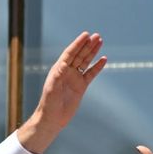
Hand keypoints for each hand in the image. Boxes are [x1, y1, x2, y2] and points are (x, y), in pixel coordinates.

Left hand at [16, 32, 105, 153]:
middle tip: (97, 35)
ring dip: (92, 52)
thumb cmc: (49, 103)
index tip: (86, 35)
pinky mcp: (81, 87)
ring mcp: (75, 78)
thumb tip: (63, 64)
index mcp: (58, 69)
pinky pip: (91, 74)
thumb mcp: (52, 88)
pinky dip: (97, 67)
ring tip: (100, 41)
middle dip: (87, 45)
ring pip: (85, 62)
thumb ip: (58, 76)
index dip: (78, 43)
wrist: (53, 118)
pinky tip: (103, 59)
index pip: (70, 53)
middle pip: (79, 54)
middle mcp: (67, 71)